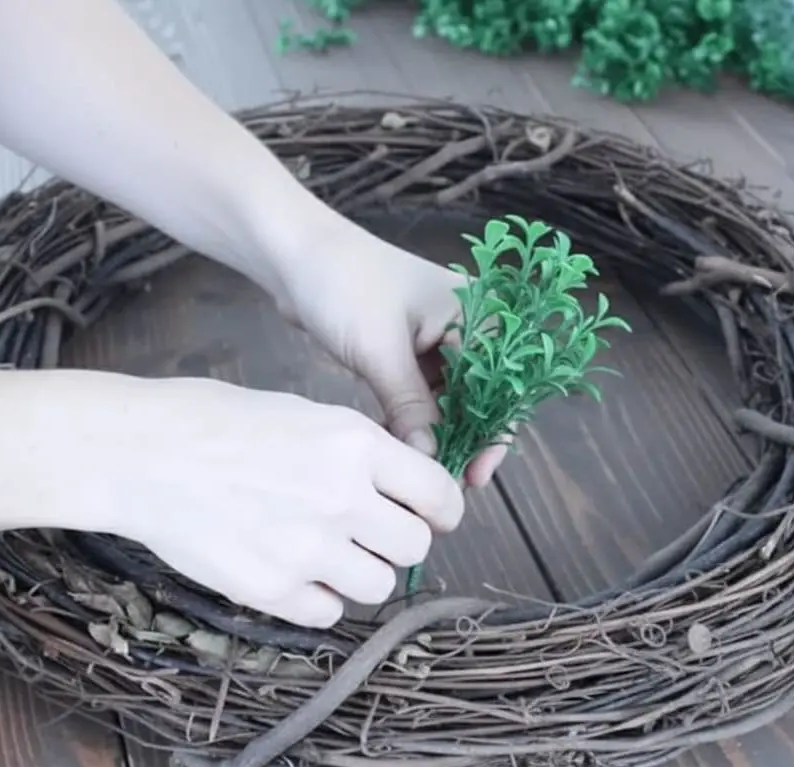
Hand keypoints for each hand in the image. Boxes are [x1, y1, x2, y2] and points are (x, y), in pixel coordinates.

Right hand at [99, 377, 463, 626]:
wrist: (142, 455)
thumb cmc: (215, 422)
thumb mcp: (304, 414)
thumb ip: (358, 454)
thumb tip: (397, 490)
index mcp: (354, 444)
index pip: (437, 493)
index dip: (440, 510)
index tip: (431, 516)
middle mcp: (342, 498)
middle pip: (415, 546)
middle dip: (398, 541)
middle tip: (369, 533)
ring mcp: (307, 550)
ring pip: (378, 586)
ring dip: (360, 573)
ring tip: (324, 552)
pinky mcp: (270, 590)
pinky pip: (327, 614)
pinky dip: (317, 599)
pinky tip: (289, 570)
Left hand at [270, 217, 509, 488]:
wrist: (293, 254)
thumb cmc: (344, 286)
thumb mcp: (381, 351)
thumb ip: (411, 408)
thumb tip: (431, 462)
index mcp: (477, 312)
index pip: (500, 385)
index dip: (492, 434)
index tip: (475, 476)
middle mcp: (466, 326)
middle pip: (480, 397)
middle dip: (467, 440)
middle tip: (449, 484)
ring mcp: (436, 339)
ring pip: (450, 401)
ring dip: (440, 435)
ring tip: (426, 474)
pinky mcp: (407, 352)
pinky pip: (423, 396)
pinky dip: (416, 422)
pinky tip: (406, 451)